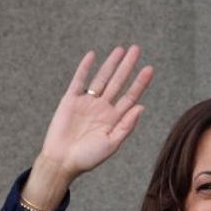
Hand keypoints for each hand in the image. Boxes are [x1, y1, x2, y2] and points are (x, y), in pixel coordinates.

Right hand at [21, 45, 153, 210]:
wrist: (62, 161)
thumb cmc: (87, 157)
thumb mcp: (111, 143)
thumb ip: (126, 125)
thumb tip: (141, 106)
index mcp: (114, 118)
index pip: (130, 96)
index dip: (140, 83)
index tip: (149, 69)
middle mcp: (102, 108)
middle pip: (118, 82)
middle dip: (127, 66)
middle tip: (137, 49)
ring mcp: (86, 103)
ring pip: (101, 78)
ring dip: (110, 64)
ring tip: (120, 49)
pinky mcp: (70, 100)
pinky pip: (79, 80)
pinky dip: (84, 68)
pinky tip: (92, 55)